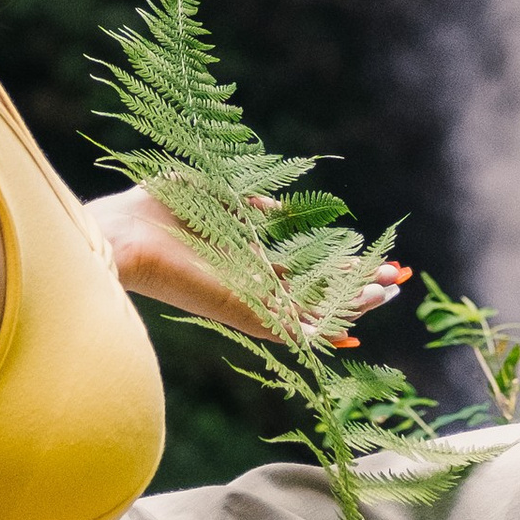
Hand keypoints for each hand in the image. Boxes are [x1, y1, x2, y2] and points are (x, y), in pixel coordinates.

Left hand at [87, 188, 408, 346]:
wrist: (124, 235)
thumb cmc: (154, 209)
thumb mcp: (214, 193)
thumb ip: (248, 199)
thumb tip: (277, 208)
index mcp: (243, 260)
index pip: (301, 269)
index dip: (337, 264)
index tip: (371, 254)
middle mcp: (252, 285)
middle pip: (317, 292)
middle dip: (357, 285)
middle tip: (395, 278)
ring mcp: (252, 301)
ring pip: (317, 311)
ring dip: (356, 303)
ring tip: (391, 290)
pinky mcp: (247, 314)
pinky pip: (299, 327)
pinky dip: (333, 319)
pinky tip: (362, 307)